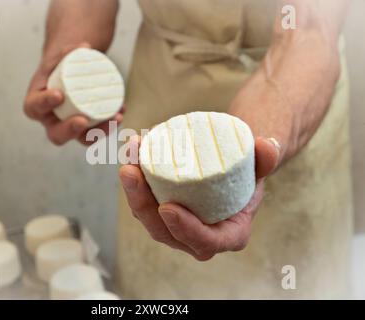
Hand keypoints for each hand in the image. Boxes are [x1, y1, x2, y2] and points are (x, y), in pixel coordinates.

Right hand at [23, 42, 123, 145]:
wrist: (69, 72)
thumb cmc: (60, 64)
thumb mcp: (60, 54)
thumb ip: (69, 49)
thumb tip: (85, 46)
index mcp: (36, 103)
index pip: (34, 107)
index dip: (44, 103)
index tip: (59, 95)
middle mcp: (51, 120)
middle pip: (56, 134)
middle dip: (70, 130)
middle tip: (83, 120)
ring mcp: (69, 126)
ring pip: (81, 138)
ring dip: (99, 131)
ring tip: (115, 117)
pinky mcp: (86, 128)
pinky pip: (97, 131)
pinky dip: (110, 122)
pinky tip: (121, 112)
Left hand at [119, 136, 279, 260]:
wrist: (233, 171)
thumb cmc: (248, 174)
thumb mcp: (260, 167)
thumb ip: (266, 159)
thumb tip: (266, 146)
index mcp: (227, 234)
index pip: (205, 242)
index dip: (185, 229)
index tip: (167, 207)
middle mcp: (198, 236)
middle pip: (165, 231)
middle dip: (143, 204)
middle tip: (132, 172)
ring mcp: (177, 226)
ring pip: (148, 216)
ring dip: (133, 189)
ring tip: (130, 157)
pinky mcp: (162, 210)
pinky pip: (144, 200)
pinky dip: (135, 179)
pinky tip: (132, 153)